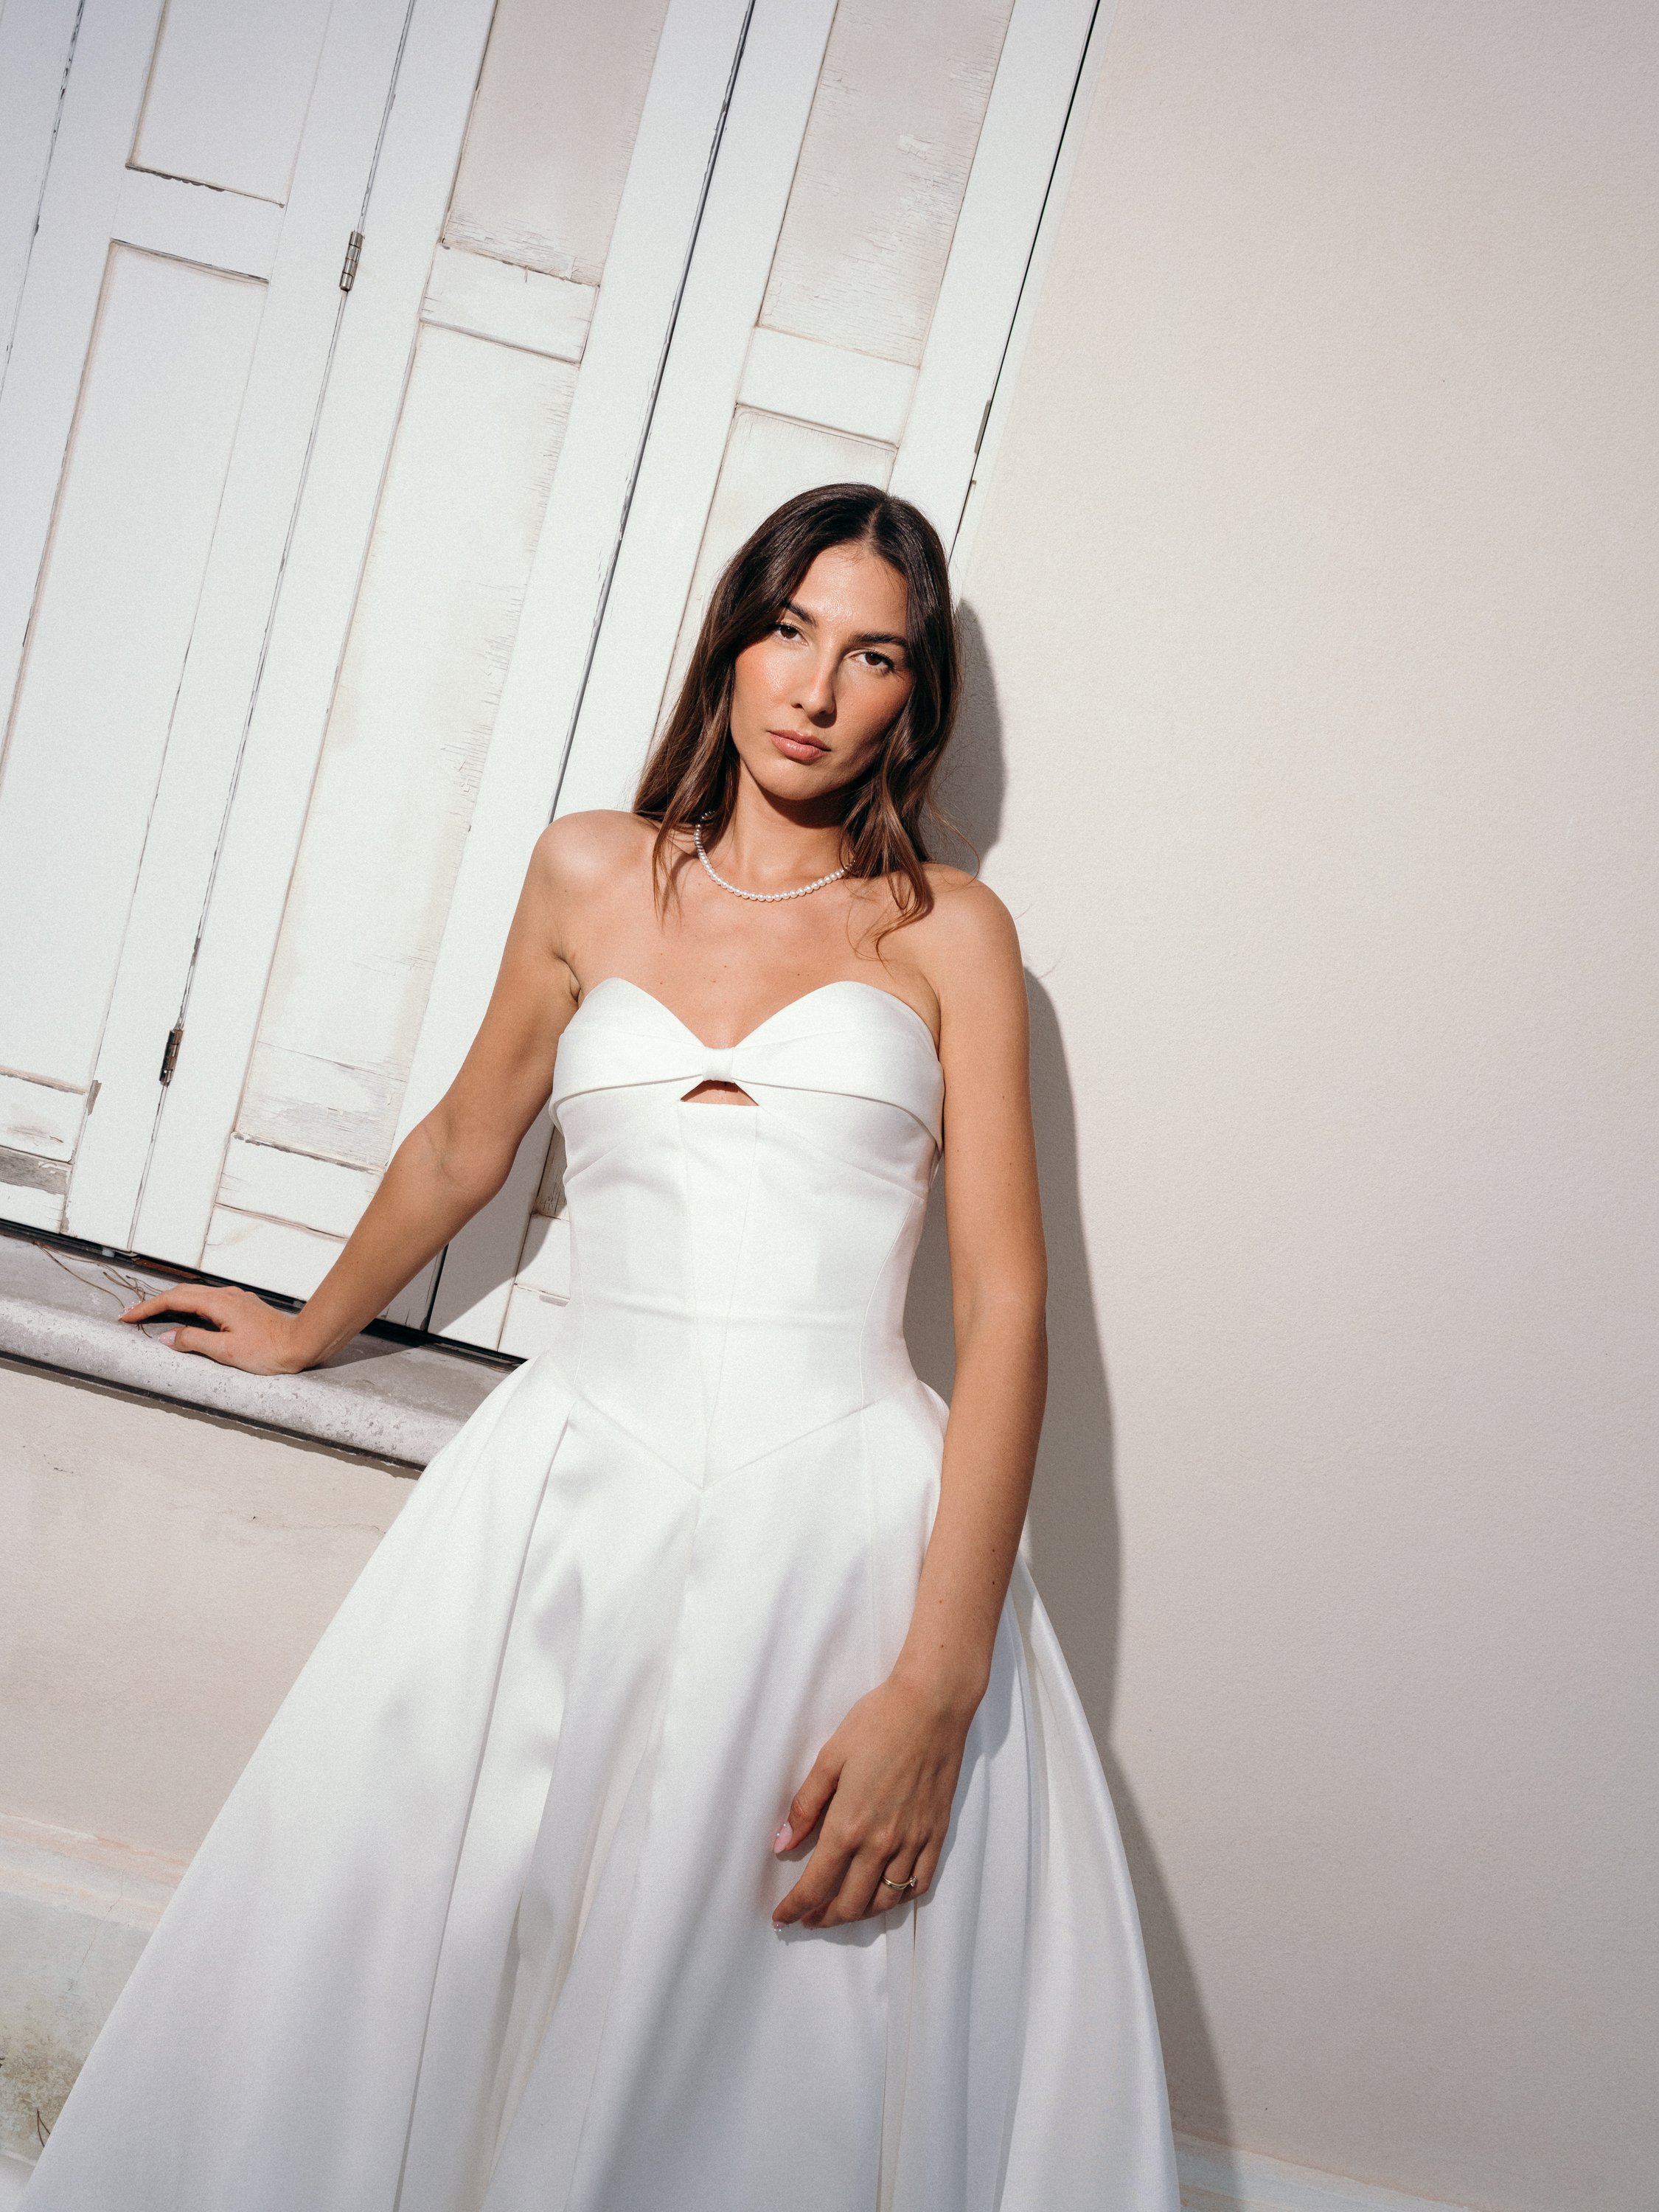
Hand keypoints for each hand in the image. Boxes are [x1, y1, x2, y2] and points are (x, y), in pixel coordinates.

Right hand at [118, 1283, 310, 1374]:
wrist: (301, 1343)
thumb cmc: (269, 1350)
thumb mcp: (226, 1351)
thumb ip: (193, 1341)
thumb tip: (167, 1337)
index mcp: (217, 1303)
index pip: (173, 1300)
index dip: (147, 1307)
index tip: (127, 1316)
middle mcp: (225, 1295)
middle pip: (181, 1294)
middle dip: (154, 1303)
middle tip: (131, 1315)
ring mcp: (235, 1299)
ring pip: (194, 1297)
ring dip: (171, 1304)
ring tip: (151, 1315)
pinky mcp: (242, 1307)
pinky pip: (207, 1302)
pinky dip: (188, 1307)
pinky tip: (185, 1317)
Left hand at [770, 1672, 970, 1928]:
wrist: (932, 1705)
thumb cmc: (878, 1722)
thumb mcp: (830, 1758)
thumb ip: (805, 1806)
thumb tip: (781, 1844)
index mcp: (849, 1825)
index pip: (816, 1885)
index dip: (795, 1908)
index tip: (781, 1918)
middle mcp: (882, 1843)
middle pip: (849, 1903)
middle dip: (823, 1919)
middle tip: (808, 1917)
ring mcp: (913, 1841)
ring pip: (885, 1901)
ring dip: (859, 1914)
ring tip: (842, 1910)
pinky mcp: (936, 1833)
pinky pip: (918, 1884)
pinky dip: (899, 1899)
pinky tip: (886, 1894)